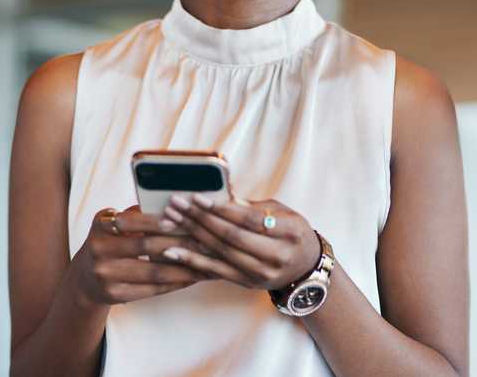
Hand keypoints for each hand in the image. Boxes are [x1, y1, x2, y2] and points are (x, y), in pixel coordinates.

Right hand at [72, 205, 210, 306]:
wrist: (86, 278)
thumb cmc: (112, 242)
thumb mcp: (116, 224)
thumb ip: (139, 214)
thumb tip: (176, 202)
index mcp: (101, 225)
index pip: (134, 221)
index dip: (159, 221)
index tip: (185, 218)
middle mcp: (99, 249)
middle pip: (147, 246)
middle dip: (181, 243)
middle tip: (208, 240)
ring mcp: (105, 275)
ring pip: (153, 271)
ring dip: (184, 267)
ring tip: (207, 261)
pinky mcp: (114, 295)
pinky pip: (151, 289)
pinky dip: (175, 283)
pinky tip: (192, 277)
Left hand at [159, 194, 320, 289]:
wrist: (306, 268)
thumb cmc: (292, 232)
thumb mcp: (282, 213)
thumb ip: (252, 206)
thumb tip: (221, 194)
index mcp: (290, 233)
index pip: (250, 220)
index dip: (222, 209)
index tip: (197, 197)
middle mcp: (277, 256)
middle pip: (232, 236)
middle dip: (200, 219)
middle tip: (177, 204)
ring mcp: (262, 273)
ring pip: (221, 253)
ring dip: (192, 236)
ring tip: (170, 221)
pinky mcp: (248, 283)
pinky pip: (216, 271)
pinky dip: (193, 260)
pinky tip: (174, 251)